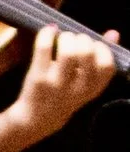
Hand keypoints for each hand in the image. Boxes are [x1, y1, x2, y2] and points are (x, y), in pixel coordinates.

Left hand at [8, 17, 119, 140]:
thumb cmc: (66, 94)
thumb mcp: (88, 81)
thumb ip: (101, 58)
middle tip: (75, 40)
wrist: (38, 118)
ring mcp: (56, 83)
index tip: (93, 46)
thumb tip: (114, 33)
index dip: (102, 49)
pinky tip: (48, 33)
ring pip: (68, 52)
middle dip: (82, 39)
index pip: (107, 65)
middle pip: (87, 53)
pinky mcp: (38, 78)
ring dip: (67, 37)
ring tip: (63, 38)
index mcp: (93, 88)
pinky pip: (44, 49)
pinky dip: (46, 35)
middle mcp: (77, 88)